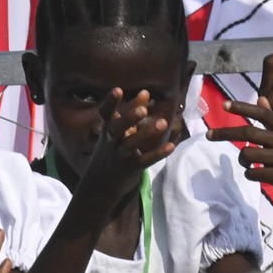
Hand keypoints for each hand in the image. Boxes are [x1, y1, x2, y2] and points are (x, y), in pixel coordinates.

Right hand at [80, 88, 176, 210]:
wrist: (100, 183)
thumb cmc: (112, 149)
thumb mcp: (117, 131)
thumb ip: (132, 111)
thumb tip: (146, 92)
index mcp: (107, 129)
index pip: (105, 113)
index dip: (110, 102)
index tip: (118, 89)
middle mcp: (111, 141)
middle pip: (117, 128)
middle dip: (129, 118)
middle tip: (144, 109)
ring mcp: (120, 155)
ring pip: (131, 144)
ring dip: (147, 133)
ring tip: (163, 122)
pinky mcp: (131, 168)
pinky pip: (145, 161)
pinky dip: (158, 154)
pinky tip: (171, 146)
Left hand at [207, 98, 272, 212]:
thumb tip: (260, 98)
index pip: (262, 113)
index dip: (242, 107)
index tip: (223, 104)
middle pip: (248, 132)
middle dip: (225, 133)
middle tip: (208, 135)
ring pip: (248, 154)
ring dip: (242, 160)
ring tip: (248, 165)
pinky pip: (253, 173)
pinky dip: (249, 174)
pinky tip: (256, 176)